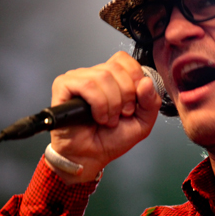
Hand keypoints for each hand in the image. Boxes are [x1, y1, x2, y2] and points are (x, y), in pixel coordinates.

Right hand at [47, 51, 160, 183]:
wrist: (91, 156)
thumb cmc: (111, 139)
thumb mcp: (142, 122)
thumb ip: (151, 102)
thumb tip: (146, 82)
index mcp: (111, 78)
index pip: (123, 59)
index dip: (133, 76)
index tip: (135, 99)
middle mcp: (94, 75)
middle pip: (115, 68)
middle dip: (125, 96)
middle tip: (122, 114)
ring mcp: (77, 79)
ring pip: (102, 76)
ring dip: (111, 104)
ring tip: (108, 120)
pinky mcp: (63, 87)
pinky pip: (86, 85)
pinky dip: (98, 104)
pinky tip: (97, 117)